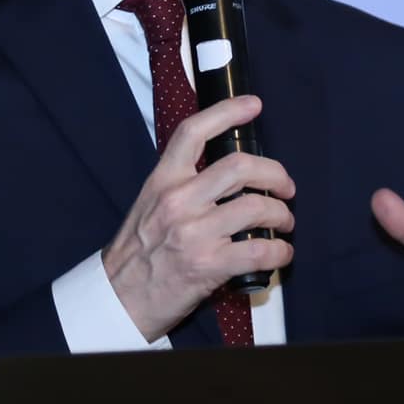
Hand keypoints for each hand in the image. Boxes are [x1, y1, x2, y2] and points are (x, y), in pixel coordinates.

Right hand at [104, 95, 295, 340]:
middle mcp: (178, 200)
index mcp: (163, 180)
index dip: (227, 112)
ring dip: (281, 215)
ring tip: (284, 223)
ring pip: (256, 207)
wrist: (118, 297)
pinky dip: (280, 251)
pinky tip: (281, 253)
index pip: (193, 132)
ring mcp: (193, 233)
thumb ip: (182, 184)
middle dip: (275, 174)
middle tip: (285, 187)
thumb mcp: (150, 204)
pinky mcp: (208, 265)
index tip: (254, 105)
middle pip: (239, 167)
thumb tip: (228, 175)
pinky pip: (259, 251)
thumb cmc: (138, 251)